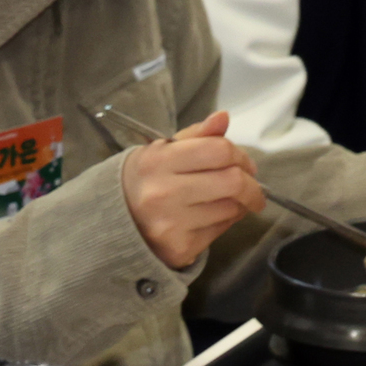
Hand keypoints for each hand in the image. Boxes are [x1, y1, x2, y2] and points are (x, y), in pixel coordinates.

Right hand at [121, 112, 263, 268]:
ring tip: (227, 201)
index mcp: (158, 161)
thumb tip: (223, 117)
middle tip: (251, 186)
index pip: (219, 151)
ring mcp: (170, 224)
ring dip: (238, 204)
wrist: (114, 222)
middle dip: (251, 184)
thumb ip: (197, 135)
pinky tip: (212, 217)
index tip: (245, 164)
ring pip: (231, 209)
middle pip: (232, 182)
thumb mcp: (163, 150)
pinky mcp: (179, 248)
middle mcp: (162, 194)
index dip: (240, 156)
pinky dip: (225, 222)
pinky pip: (221, 230)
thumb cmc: (146, 179)